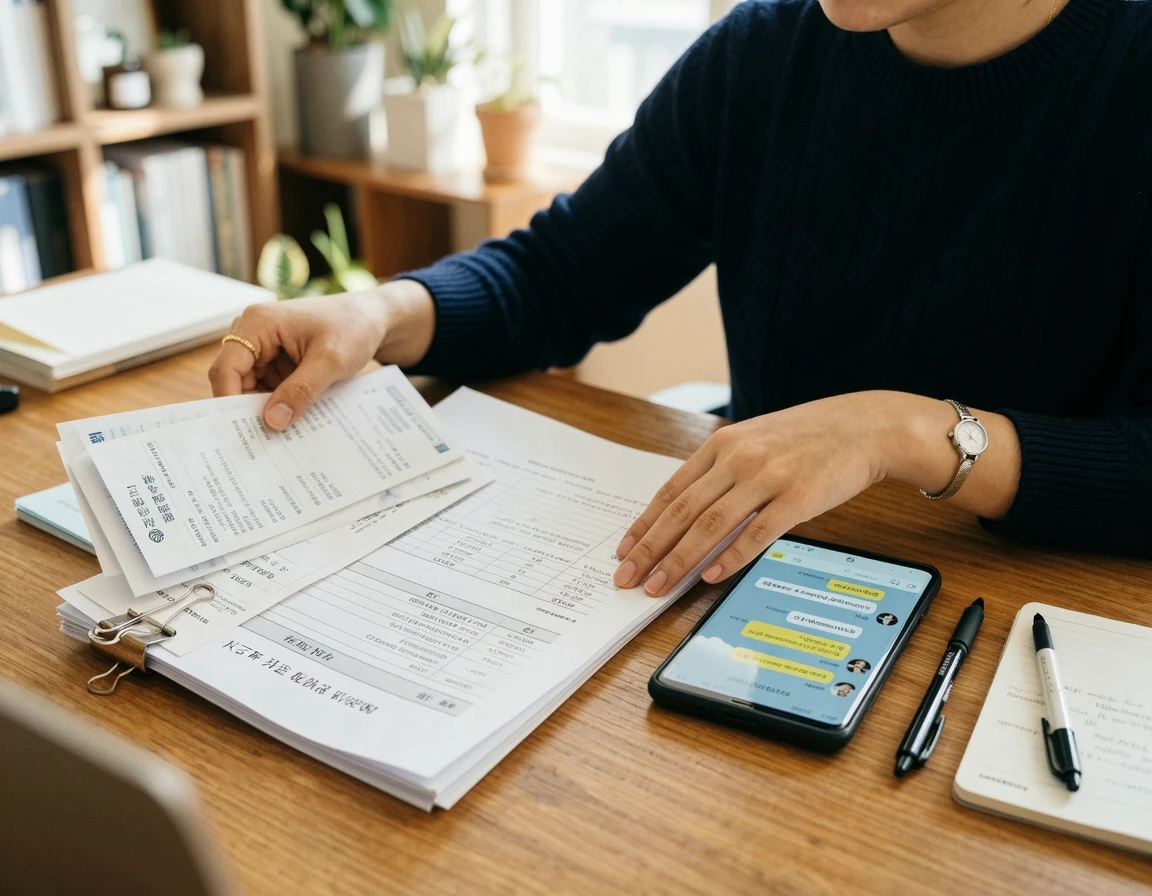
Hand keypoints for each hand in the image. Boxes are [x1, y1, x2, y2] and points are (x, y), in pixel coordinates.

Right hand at [208, 281, 434, 430]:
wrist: (373, 320)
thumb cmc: (353, 327)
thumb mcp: (330, 361)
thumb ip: (301, 391)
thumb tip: (272, 422)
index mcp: (258, 323)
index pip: (227, 368)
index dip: (228, 400)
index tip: (241, 431)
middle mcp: (253, 334)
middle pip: (235, 381)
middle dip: (247, 410)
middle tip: (261, 443)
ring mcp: (264, 349)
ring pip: (251, 389)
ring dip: (265, 410)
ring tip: (280, 437)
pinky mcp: (276, 363)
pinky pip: (268, 390)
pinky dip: (278, 406)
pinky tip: (291, 423)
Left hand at [610, 391, 1019, 596]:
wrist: (863, 427)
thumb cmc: (807, 437)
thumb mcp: (754, 442)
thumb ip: (721, 473)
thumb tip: (687, 515)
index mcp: (722, 445)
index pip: (671, 491)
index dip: (645, 524)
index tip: (624, 550)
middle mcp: (739, 459)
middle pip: (683, 512)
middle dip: (651, 549)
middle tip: (628, 578)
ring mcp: (768, 478)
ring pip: (711, 526)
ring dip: (680, 560)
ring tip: (659, 585)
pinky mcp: (798, 498)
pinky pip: (757, 534)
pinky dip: (731, 558)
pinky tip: (711, 577)